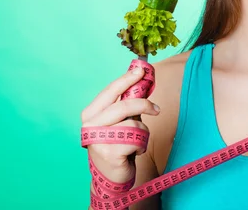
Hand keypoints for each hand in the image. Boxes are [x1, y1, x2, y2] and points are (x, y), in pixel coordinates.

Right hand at [80, 66, 160, 183]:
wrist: (110, 177)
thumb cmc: (116, 146)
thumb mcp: (118, 123)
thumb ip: (126, 105)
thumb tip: (142, 83)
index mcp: (90, 113)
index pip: (110, 91)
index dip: (127, 79)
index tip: (141, 70)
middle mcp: (90, 125)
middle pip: (124, 105)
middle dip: (145, 105)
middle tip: (157, 110)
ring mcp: (99, 139)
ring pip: (134, 124)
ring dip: (142, 133)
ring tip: (137, 141)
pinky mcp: (110, 153)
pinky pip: (137, 140)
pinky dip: (141, 145)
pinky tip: (134, 152)